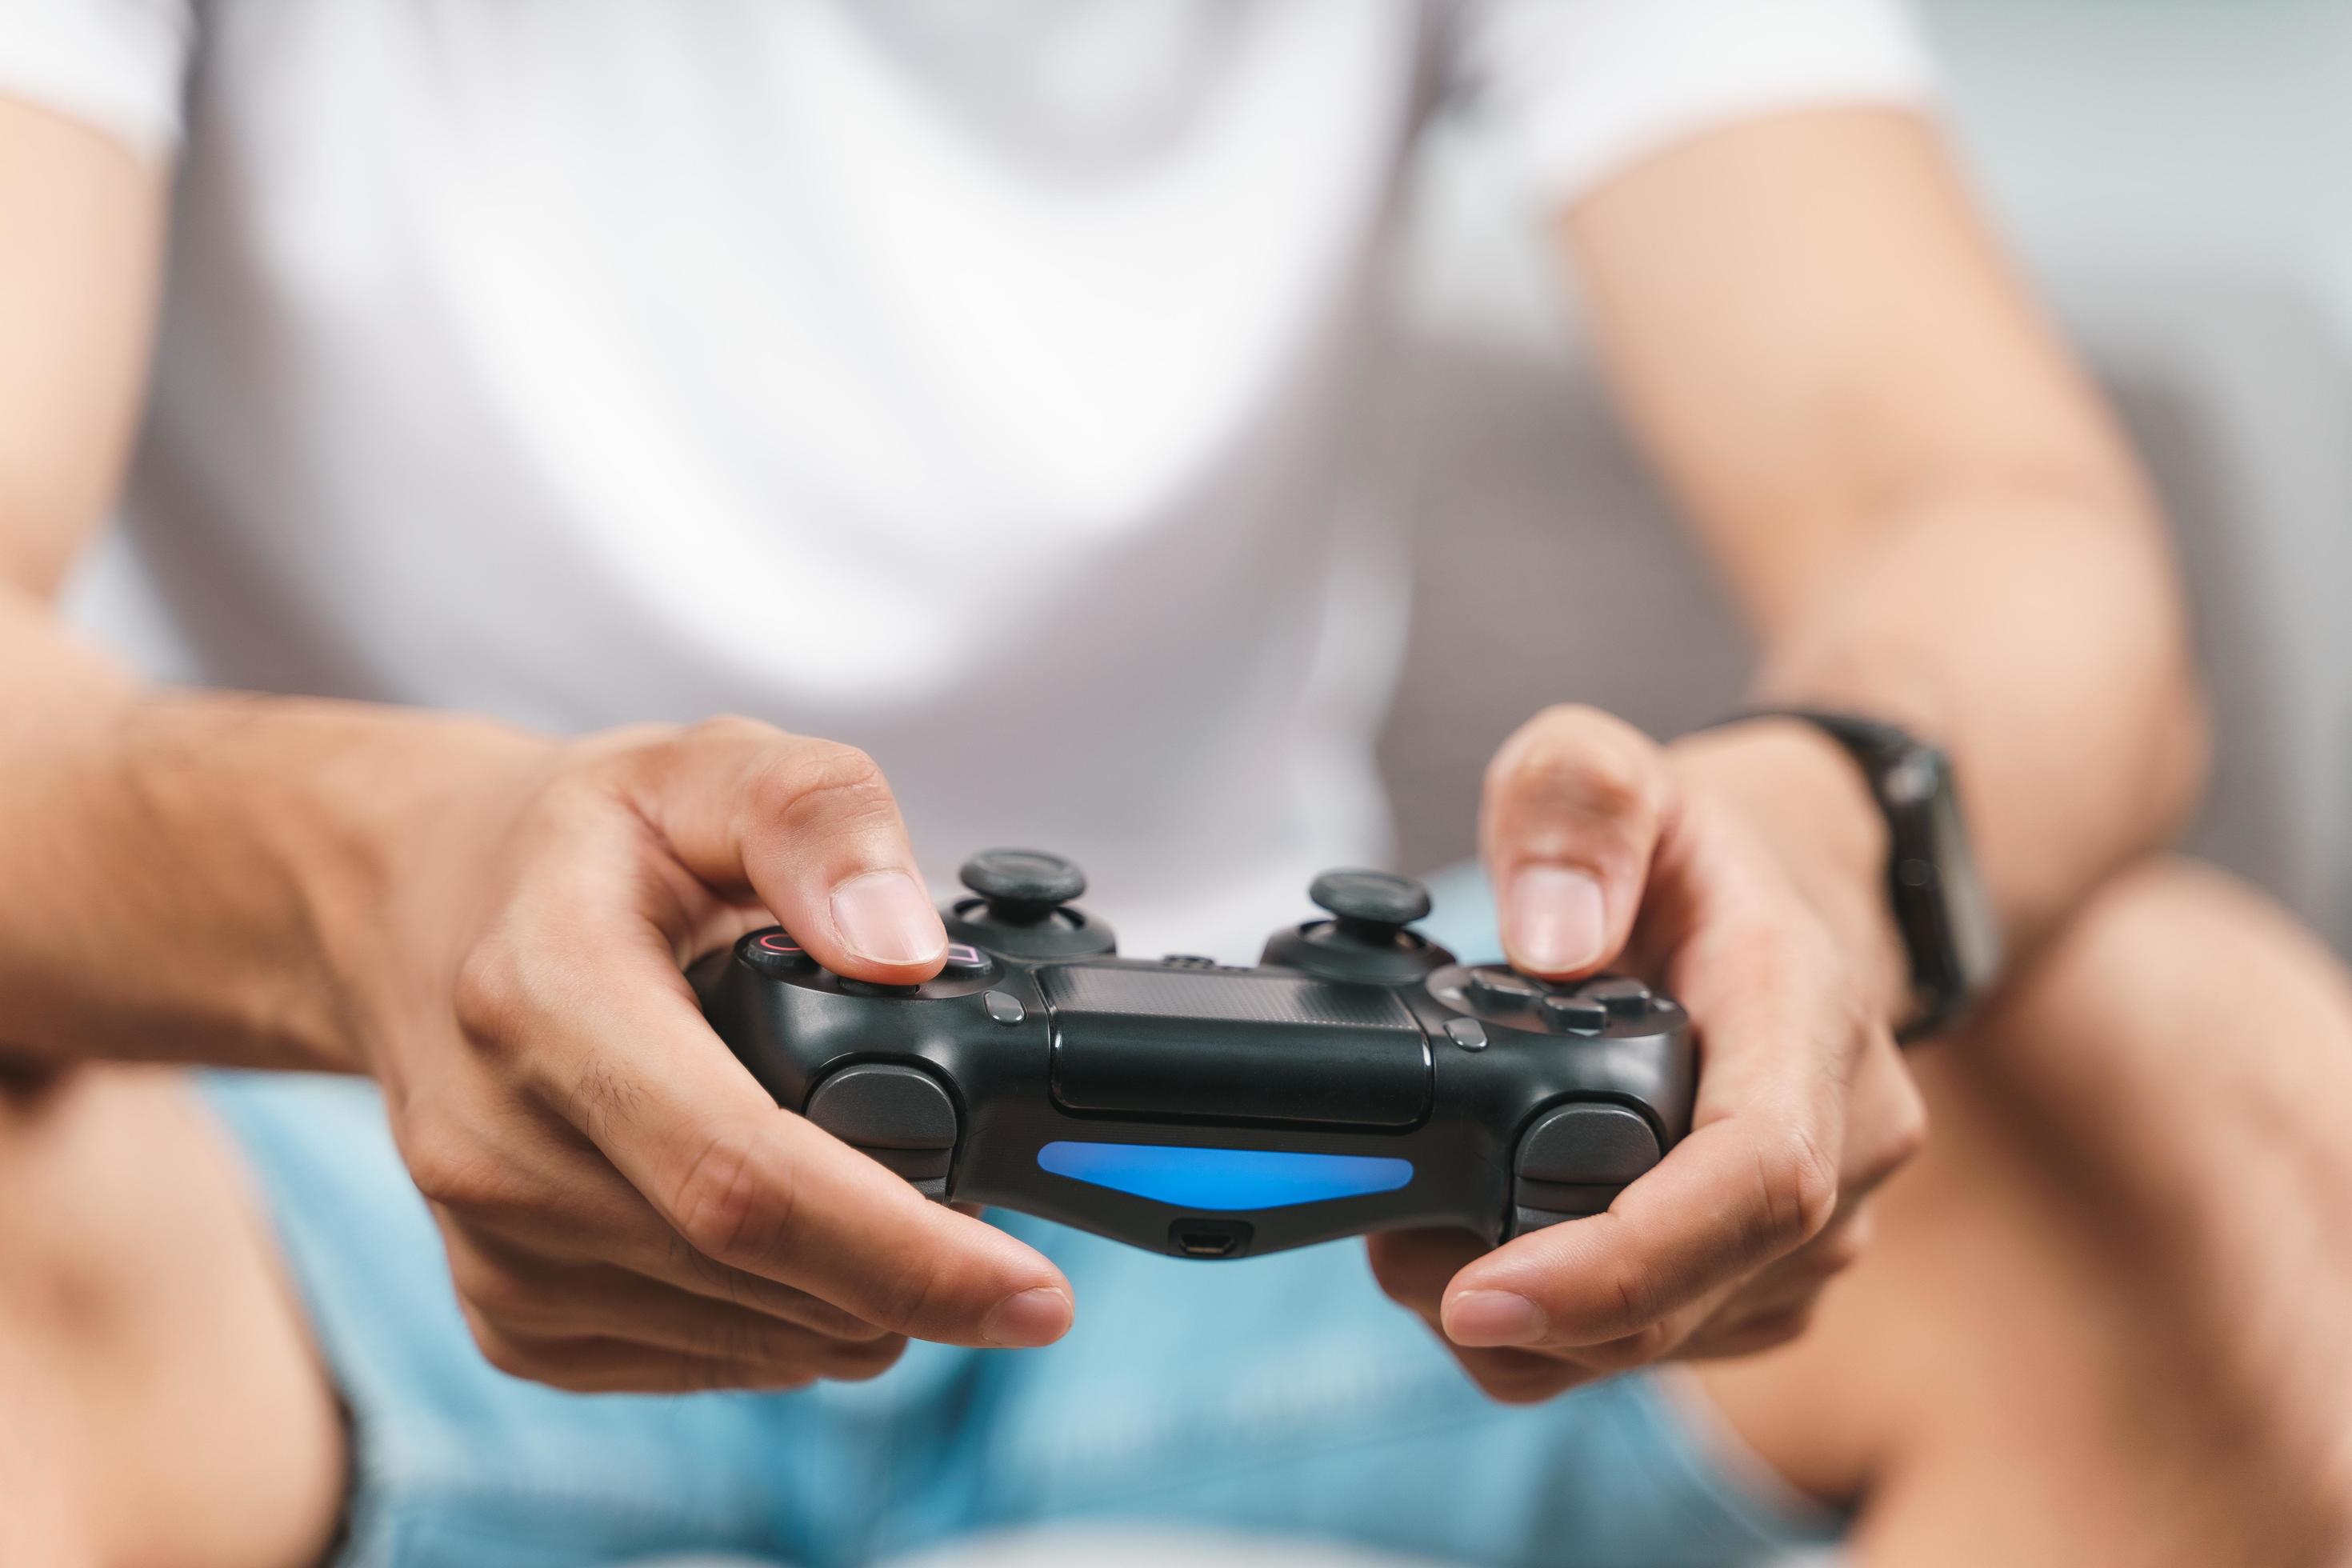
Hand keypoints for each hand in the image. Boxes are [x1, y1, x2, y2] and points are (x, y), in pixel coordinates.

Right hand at [346, 717, 1073, 1391]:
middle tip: (986, 1211)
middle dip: (912, 1273)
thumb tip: (904, 951)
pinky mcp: (507, 1316)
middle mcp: (497, 1146)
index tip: (1037, 1295)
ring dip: (857, 1300)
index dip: (905, 1255)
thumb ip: (821, 819)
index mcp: (545, 997)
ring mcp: (492, 1249)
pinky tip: (795, 1232)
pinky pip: (697, 1361)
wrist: (415, 908)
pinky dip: (785, 1317)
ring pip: (744, 1336)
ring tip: (886, 1193)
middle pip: (756, 1273)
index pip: (743, 1178)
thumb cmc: (583, 842)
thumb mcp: (708, 764)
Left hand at [1370, 707, 1923, 1402]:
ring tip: (1420, 1251)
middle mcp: (1846, 1134)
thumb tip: (1548, 940)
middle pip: (1697, 1289)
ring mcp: (1825, 1220)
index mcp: (1808, 1016)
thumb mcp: (1607, 765)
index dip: (1622, 1263)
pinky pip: (1675, 1343)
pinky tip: (1487, 1269)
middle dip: (1534, 1313)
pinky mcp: (1781, 1271)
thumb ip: (1573, 809)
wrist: (1785, 889)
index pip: (1757, 1181)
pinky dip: (1568, 1334)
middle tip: (1393, 1259)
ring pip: (1678, 1339)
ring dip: (1540, 1332)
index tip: (1482, 1294)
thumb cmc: (1688, 846)